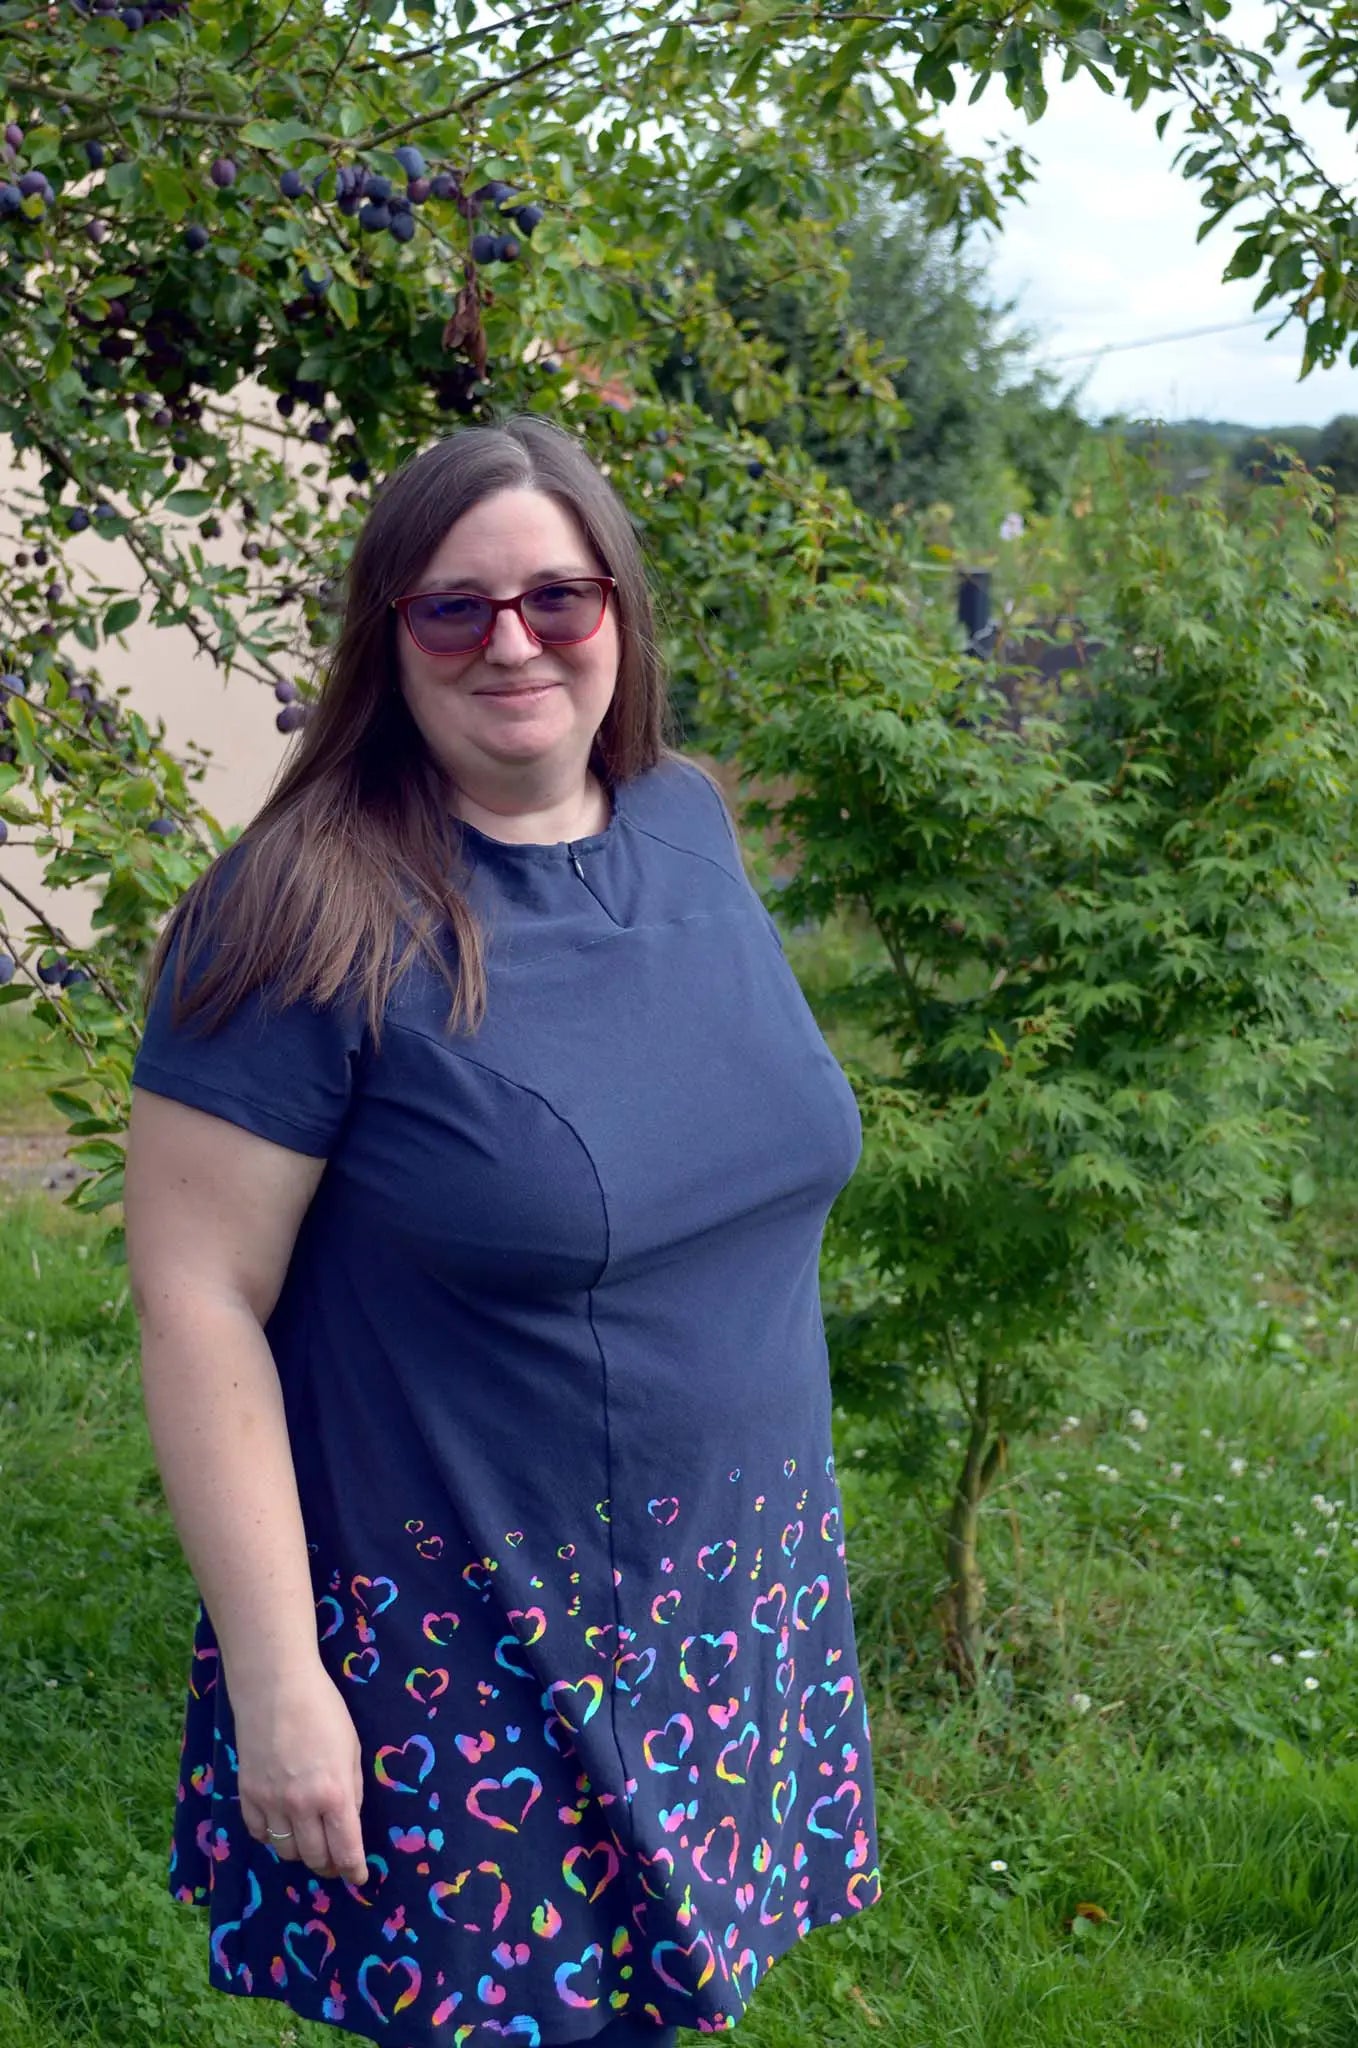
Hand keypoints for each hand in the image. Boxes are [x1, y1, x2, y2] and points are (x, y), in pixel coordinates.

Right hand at [231, 1661, 368, 1884]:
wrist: (275, 1687)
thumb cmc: (323, 1710)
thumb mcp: (352, 1749)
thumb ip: (351, 1789)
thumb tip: (349, 1821)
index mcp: (334, 1793)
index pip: (346, 1849)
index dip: (353, 1871)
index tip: (358, 1879)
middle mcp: (301, 1805)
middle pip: (314, 1857)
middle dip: (329, 1865)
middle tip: (335, 1862)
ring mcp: (270, 1802)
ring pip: (285, 1851)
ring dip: (301, 1853)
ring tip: (310, 1843)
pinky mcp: (247, 1795)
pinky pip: (259, 1833)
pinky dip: (271, 1837)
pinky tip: (281, 1826)